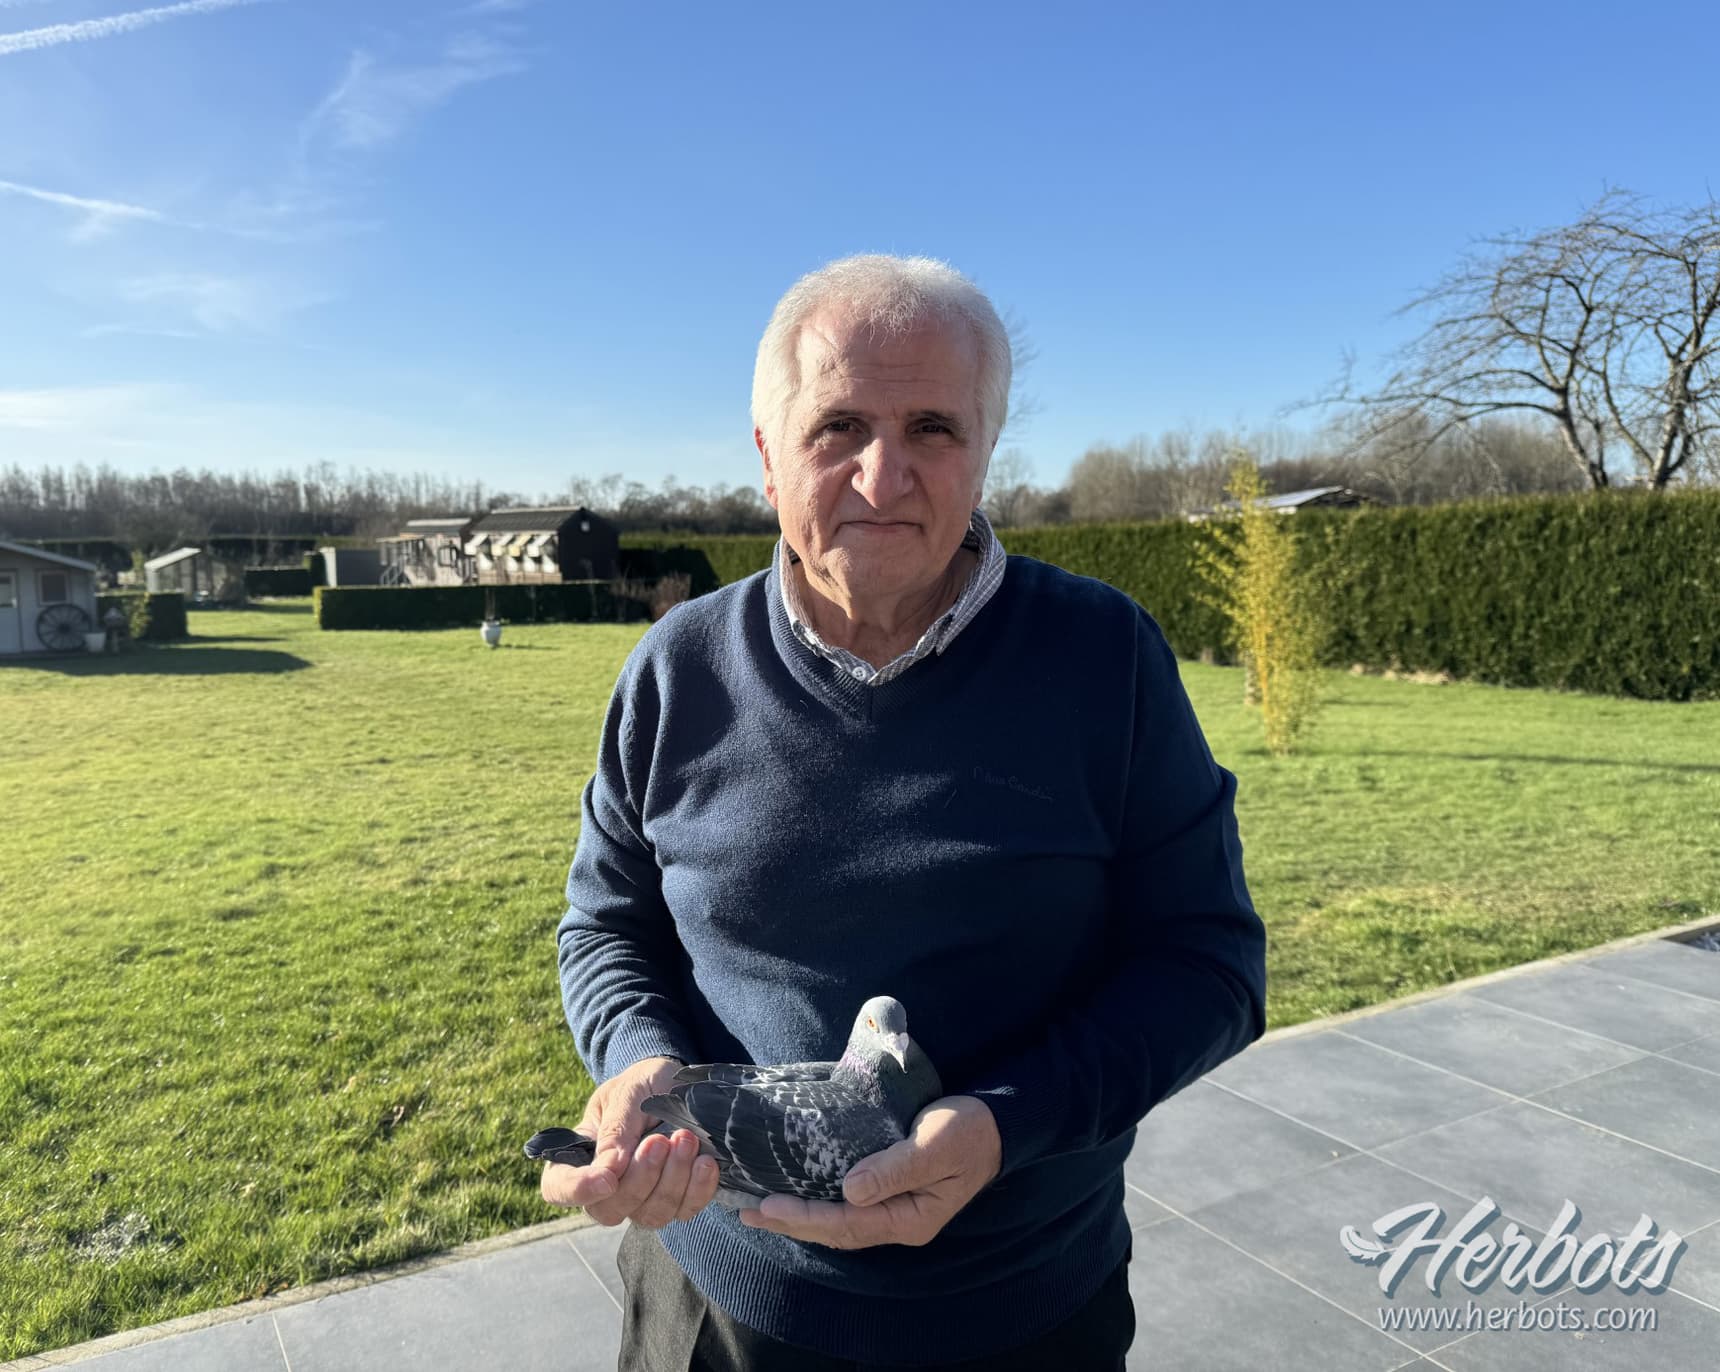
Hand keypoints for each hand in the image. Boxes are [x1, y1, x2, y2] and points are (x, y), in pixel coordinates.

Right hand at [539, 1055, 721, 1228]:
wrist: (678, 1084)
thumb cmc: (643, 1084)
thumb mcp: (628, 1092)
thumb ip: (616, 1128)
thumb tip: (608, 1169)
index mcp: (580, 1154)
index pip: (558, 1186)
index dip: (576, 1190)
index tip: (607, 1179)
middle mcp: (607, 1186)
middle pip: (609, 1209)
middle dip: (639, 1180)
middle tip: (660, 1140)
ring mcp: (642, 1198)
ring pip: (649, 1215)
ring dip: (672, 1181)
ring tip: (687, 1139)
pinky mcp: (677, 1200)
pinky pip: (684, 1211)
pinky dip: (697, 1189)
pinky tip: (705, 1162)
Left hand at [738, 1095, 1001, 1249]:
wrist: (998, 1123)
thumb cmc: (968, 1130)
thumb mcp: (935, 1144)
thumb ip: (895, 1168)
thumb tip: (850, 1191)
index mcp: (911, 1218)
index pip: (848, 1223)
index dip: (806, 1216)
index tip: (769, 1205)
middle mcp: (900, 1222)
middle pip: (838, 1230)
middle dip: (793, 1222)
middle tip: (749, 1211)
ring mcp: (897, 1210)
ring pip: (840, 1221)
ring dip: (801, 1216)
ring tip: (761, 1209)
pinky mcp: (893, 1192)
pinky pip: (848, 1206)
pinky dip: (818, 1202)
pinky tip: (798, 1194)